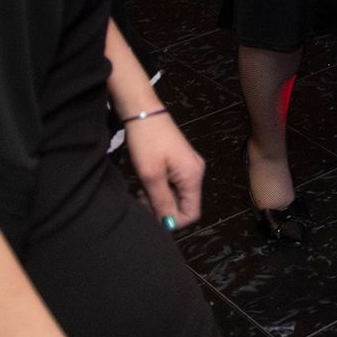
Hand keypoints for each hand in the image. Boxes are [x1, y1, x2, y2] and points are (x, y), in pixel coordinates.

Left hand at [124, 114, 203, 230]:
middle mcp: (195, 172)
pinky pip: (173, 184)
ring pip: (176, 195)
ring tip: (141, 190)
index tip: (152, 214)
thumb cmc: (147, 142)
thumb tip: (169, 224)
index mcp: (193, 176)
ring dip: (158, 198)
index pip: (191, 213)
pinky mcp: (179, 161)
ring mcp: (188, 166)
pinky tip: (145, 182)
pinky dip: (159, 188)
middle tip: (142, 200)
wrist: (143, 111)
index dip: (172, 220)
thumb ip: (162, 202)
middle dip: (163, 208)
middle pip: (184, 204)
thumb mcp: (151, 175)